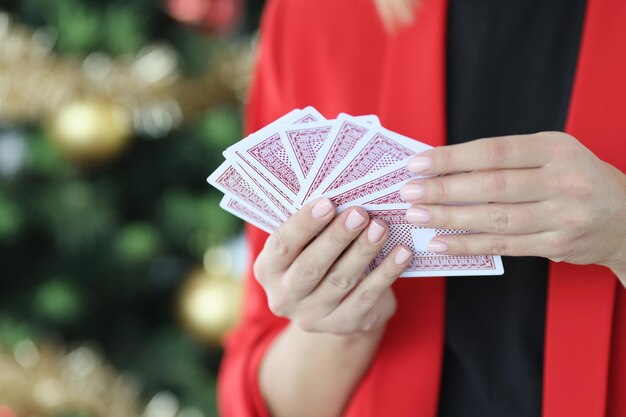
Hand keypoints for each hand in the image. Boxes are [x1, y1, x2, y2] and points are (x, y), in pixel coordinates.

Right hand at [253, 198, 411, 334]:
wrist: (336, 307)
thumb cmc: (319, 258)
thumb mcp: (306, 245)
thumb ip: (313, 226)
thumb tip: (341, 193)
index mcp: (268, 270)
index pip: (282, 245)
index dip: (304, 224)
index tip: (328, 203)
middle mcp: (284, 297)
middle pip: (311, 266)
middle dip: (337, 237)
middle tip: (359, 213)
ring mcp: (313, 316)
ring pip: (341, 280)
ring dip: (363, 251)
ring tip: (381, 228)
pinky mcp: (343, 325)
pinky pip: (367, 297)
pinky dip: (387, 273)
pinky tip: (401, 253)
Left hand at [400, 132, 625, 275]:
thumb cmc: (577, 179)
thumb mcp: (552, 155)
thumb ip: (507, 159)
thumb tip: (446, 167)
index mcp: (556, 149)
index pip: (494, 151)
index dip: (452, 158)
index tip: (418, 164)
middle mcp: (562, 181)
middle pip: (491, 186)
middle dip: (443, 189)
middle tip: (408, 193)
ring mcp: (562, 216)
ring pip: (495, 218)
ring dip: (449, 218)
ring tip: (417, 216)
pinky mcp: (557, 245)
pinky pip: (504, 245)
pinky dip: (468, 245)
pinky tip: (440, 242)